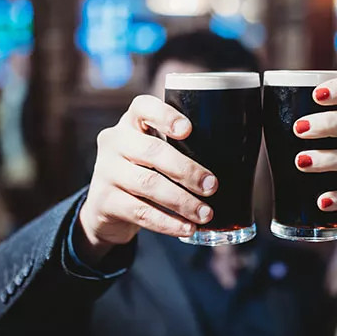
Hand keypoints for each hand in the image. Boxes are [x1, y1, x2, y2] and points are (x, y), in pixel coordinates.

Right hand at [77, 95, 217, 261]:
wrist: (105, 206)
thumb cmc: (143, 170)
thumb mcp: (152, 150)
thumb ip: (180, 147)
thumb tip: (231, 159)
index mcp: (130, 122)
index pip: (143, 107)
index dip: (166, 116)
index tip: (188, 130)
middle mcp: (114, 141)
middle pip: (152, 151)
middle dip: (187, 170)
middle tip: (212, 186)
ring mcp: (105, 171)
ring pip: (148, 184)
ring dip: (182, 201)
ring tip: (205, 213)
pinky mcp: (104, 201)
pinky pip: (140, 212)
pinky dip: (167, 223)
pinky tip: (186, 228)